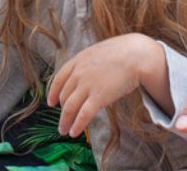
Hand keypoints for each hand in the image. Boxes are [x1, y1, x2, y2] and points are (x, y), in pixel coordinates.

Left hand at [46, 34, 163, 137]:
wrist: (135, 55)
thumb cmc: (121, 53)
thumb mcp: (97, 53)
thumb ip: (88, 65)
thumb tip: (87, 77)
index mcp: (77, 61)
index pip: (58, 79)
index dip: (52, 92)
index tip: (51, 102)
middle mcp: (78, 74)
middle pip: (64, 96)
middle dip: (62, 110)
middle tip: (62, 120)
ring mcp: (87, 86)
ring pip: (69, 108)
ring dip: (65, 122)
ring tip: (64, 131)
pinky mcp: (98, 97)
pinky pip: (83, 115)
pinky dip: (77, 125)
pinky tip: (74, 132)